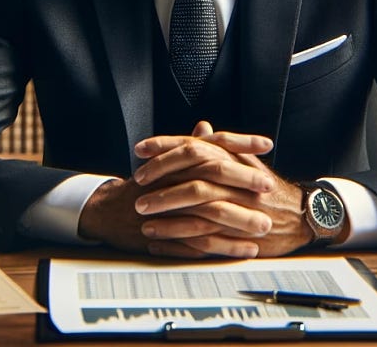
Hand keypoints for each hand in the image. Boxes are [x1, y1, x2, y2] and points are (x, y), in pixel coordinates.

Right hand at [77, 122, 278, 257]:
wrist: (108, 210)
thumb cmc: (141, 186)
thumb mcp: (164, 162)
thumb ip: (189, 146)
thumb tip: (206, 127)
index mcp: (176, 159)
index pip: (213, 144)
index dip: (241, 142)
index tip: (266, 144)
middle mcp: (173, 178)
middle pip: (213, 175)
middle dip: (245, 182)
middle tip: (268, 188)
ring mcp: (169, 207)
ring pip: (209, 211)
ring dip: (240, 220)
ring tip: (264, 227)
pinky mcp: (168, 234)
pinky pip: (200, 242)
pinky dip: (224, 247)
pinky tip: (244, 250)